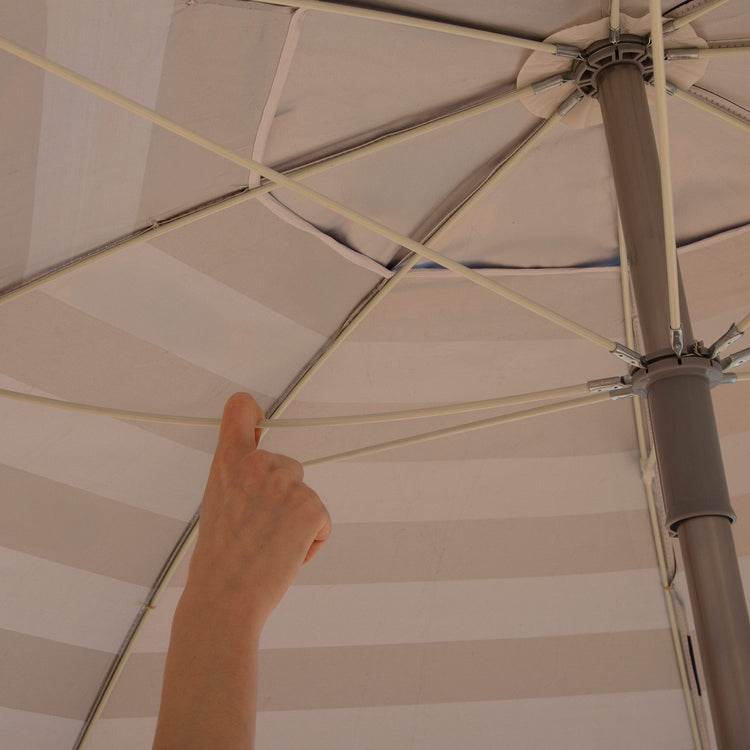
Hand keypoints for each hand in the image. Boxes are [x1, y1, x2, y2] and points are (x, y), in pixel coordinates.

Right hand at [185, 392, 331, 634]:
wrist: (224, 599)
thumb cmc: (219, 559)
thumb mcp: (218, 501)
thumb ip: (240, 476)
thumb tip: (261, 464)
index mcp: (229, 460)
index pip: (241, 410)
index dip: (252, 413)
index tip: (259, 419)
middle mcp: (259, 463)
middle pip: (289, 466)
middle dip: (283, 496)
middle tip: (257, 530)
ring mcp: (288, 483)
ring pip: (304, 497)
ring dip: (295, 522)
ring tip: (267, 547)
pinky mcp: (312, 507)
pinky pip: (322, 522)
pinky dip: (310, 542)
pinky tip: (285, 556)